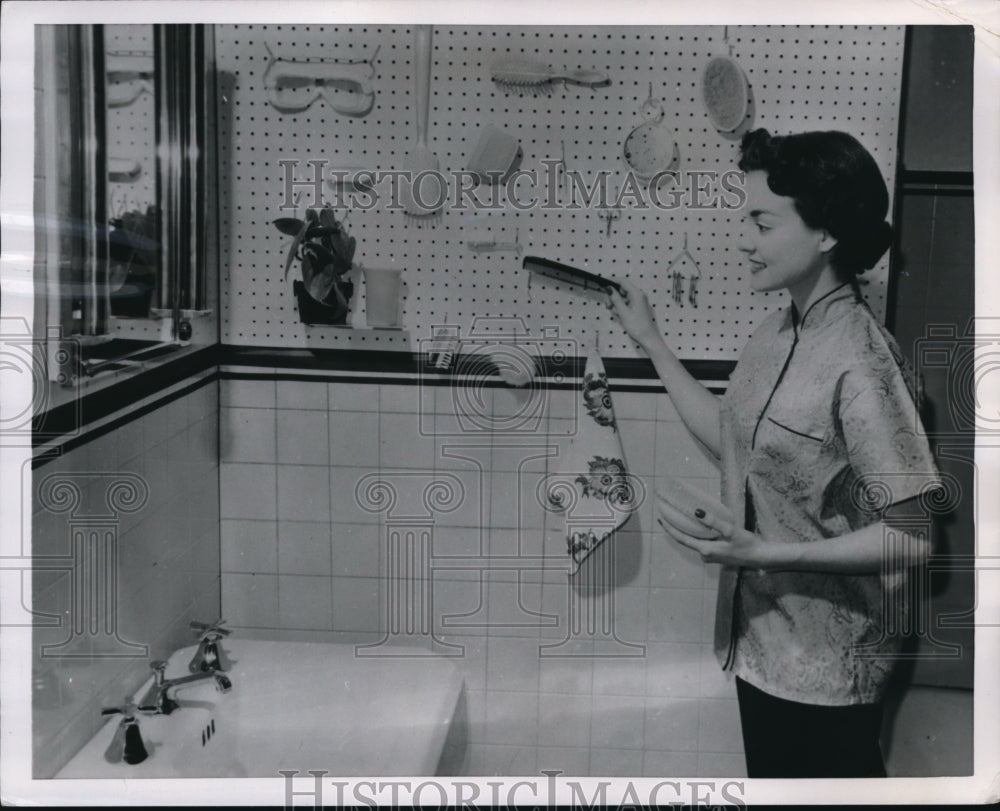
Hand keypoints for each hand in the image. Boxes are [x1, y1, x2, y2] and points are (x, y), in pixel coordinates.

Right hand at [606, 280, 660, 349]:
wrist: (647, 338)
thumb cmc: (638, 326)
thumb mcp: (623, 312)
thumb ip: (615, 299)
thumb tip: (609, 288)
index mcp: (637, 294)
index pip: (623, 281)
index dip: (612, 281)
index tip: (603, 283)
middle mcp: (638, 295)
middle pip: (622, 290)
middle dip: (613, 297)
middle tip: (608, 305)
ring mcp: (638, 301)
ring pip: (623, 298)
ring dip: (616, 304)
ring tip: (616, 314)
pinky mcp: (637, 307)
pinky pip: (626, 304)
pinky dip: (621, 308)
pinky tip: (620, 316)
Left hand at [657, 505, 775, 569]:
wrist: (760, 556)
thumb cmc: (747, 544)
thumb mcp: (730, 530)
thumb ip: (713, 521)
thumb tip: (696, 512)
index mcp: (705, 550)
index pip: (681, 538)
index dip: (669, 528)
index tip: (660, 519)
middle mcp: (705, 555)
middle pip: (685, 540)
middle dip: (675, 527)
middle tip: (667, 514)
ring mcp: (710, 556)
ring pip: (694, 541)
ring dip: (687, 530)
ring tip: (681, 517)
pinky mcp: (716, 555)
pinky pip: (702, 543)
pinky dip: (697, 534)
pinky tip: (698, 525)